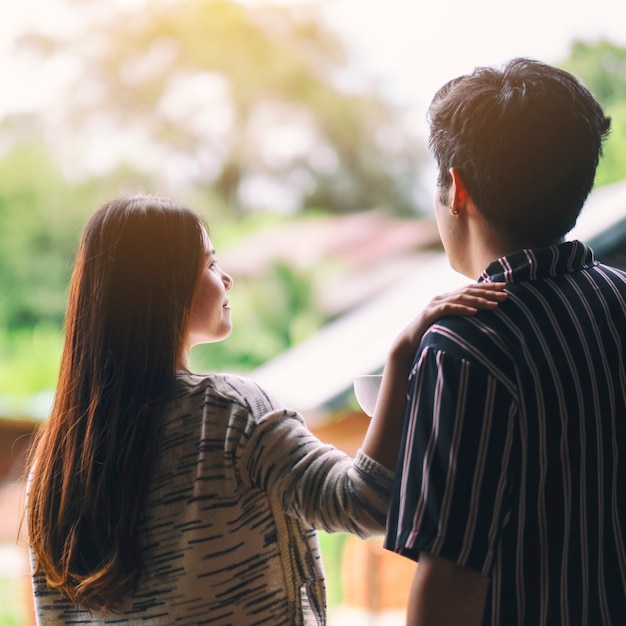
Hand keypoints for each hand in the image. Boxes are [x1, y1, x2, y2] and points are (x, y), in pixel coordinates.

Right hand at [392, 282, 506, 360]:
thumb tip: (482, 318)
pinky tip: (474, 312)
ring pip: (460, 298)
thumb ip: (461, 317)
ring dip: (479, 301)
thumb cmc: (430, 334)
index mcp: (448, 298)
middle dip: (488, 291)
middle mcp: (442, 298)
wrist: (408, 343)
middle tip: (506, 294)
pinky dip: (461, 309)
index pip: (471, 288)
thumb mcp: (449, 324)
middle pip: (468, 291)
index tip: (505, 286)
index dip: (488, 286)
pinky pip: (447, 309)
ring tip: (495, 305)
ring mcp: (435, 305)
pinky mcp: (429, 315)